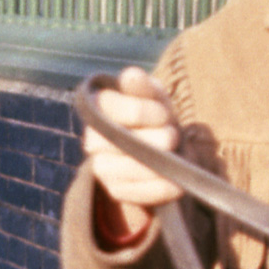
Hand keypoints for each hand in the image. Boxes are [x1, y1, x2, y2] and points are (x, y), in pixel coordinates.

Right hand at [82, 67, 182, 236]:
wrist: (159, 148)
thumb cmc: (156, 115)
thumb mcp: (154, 96)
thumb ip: (144, 86)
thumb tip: (131, 76)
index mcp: (98, 108)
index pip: (117, 109)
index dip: (145, 112)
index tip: (165, 114)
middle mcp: (92, 138)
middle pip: (122, 141)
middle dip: (155, 139)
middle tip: (172, 137)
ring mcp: (101, 166)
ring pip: (127, 169)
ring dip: (158, 164)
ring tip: (176, 159)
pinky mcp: (115, 189)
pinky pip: (136, 193)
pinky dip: (160, 188)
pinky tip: (176, 184)